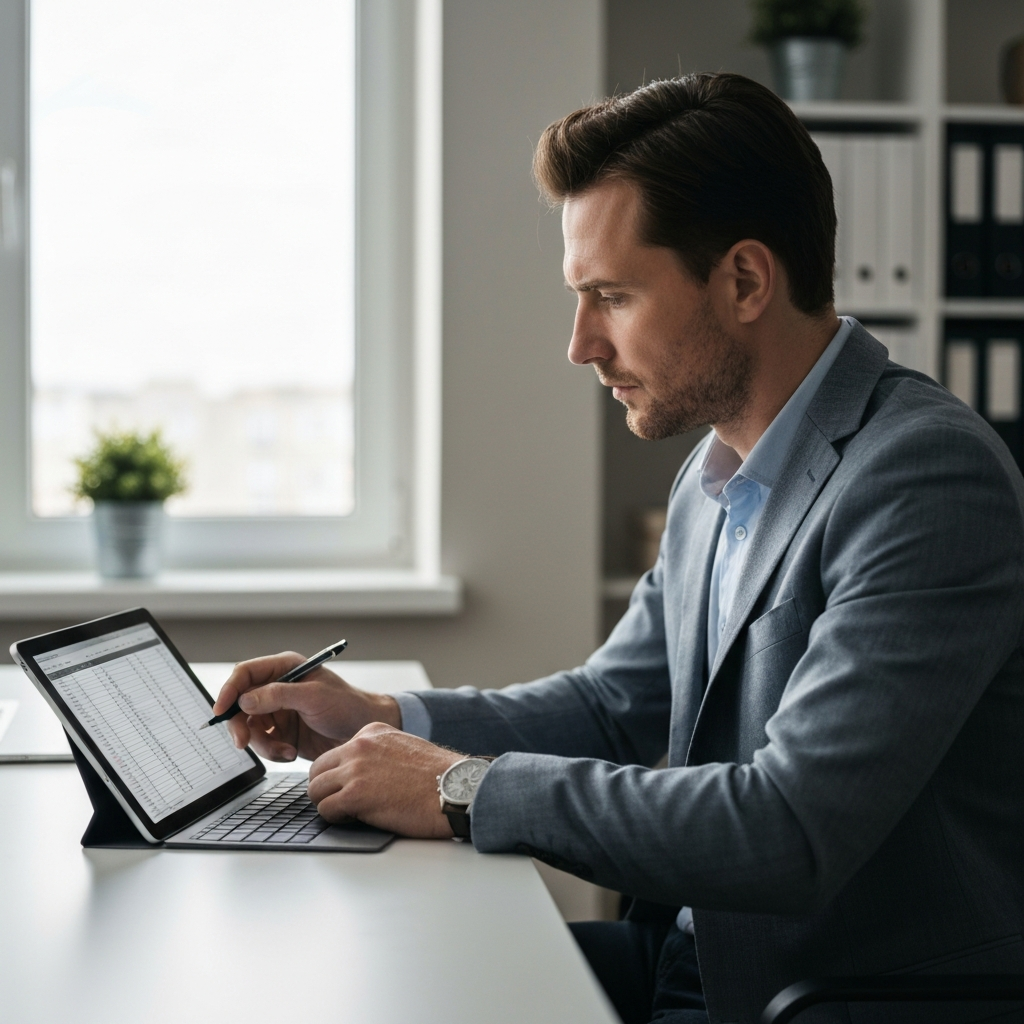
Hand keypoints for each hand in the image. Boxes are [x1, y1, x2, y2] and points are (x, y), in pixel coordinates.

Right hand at [212, 652, 401, 761]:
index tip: (221, 710)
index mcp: (285, 668)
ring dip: (262, 743)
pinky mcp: (281, 733)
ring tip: (285, 750)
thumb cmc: (347, 705)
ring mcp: (278, 711)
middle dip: (240, 724)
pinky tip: (290, 753)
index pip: (245, 673)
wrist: (363, 732)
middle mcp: (277, 688)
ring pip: (249, 727)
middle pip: (240, 703)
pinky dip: (272, 752)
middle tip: (244, 742)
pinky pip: (263, 743)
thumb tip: (244, 699)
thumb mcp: (314, 697)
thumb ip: (279, 696)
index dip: (229, 690)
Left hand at [307, 722, 463, 837]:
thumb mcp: (404, 748)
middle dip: (326, 789)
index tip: (349, 787)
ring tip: (350, 812)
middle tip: (341, 803)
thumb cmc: (438, 777)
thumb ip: (378, 753)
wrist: (456, 790)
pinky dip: (336, 818)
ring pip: (315, 790)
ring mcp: (356, 770)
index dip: (338, 775)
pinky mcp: (355, 795)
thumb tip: (361, 773)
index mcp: (372, 732)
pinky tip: (355, 819)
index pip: (334, 754)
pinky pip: (325, 810)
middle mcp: (360, 746)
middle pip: (317, 770)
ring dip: (329, 804)